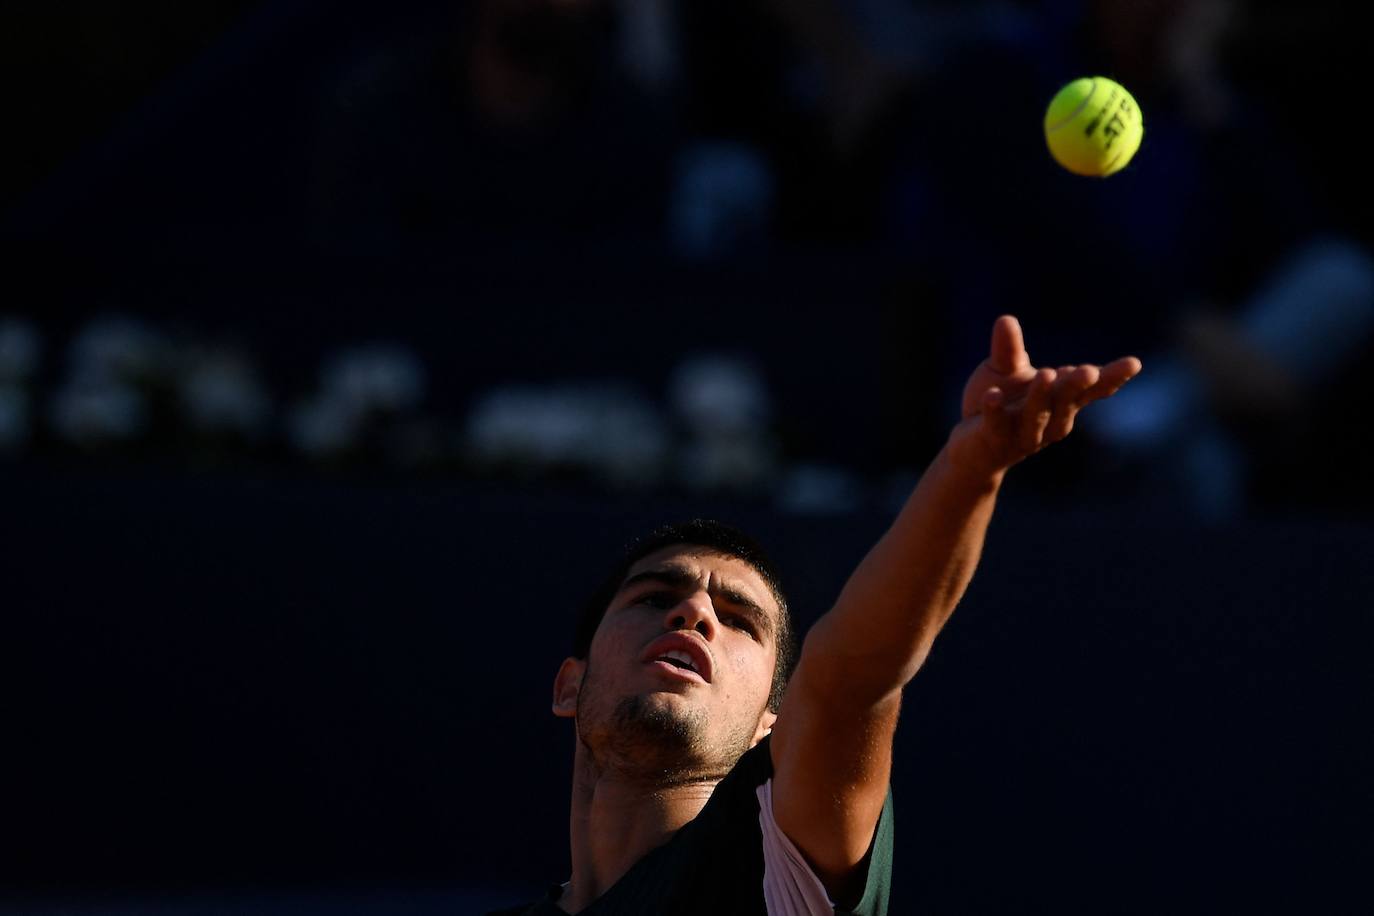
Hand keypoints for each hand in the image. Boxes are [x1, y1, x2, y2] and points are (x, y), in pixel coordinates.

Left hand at [949, 316, 1141, 476]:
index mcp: (1060, 402)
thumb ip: (1009, 349)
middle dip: (1077, 386)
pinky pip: (996, 425)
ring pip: (1035, 416)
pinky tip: (992, 395)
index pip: (1090, 390)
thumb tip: (1006, 319)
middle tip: (1089, 370)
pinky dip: (995, 410)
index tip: (1134, 363)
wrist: (972, 449)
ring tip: (1047, 374)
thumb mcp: (1004, 372)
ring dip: (1042, 397)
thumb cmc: (999, 406)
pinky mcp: (993, 440)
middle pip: (1066, 402)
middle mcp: (1048, 420)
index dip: (1112, 378)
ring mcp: (1022, 433)